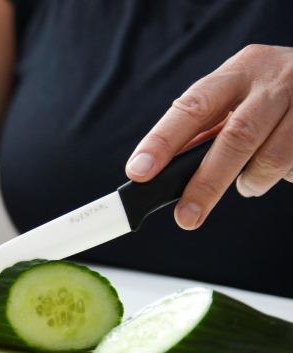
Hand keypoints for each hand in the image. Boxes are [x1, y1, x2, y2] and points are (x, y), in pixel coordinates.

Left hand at [125, 44, 292, 229]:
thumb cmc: (269, 93)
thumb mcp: (237, 97)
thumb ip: (205, 128)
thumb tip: (161, 170)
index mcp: (238, 71)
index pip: (192, 107)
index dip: (163, 141)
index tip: (139, 171)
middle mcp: (273, 79)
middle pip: (236, 136)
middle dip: (206, 182)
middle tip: (186, 216)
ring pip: (272, 157)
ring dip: (252, 181)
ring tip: (247, 184)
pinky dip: (283, 176)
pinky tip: (280, 169)